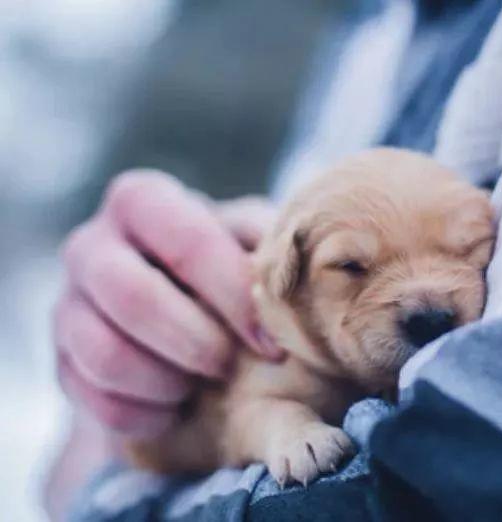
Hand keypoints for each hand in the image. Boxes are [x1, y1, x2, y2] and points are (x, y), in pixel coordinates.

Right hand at [53, 170, 283, 436]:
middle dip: (194, 342)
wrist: (180, 313)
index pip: (188, 241)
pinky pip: (92, 399)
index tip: (273, 344)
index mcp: (142, 201)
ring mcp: (68, 303)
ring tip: (201, 386)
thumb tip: (305, 265)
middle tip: (229, 366)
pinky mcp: (61, 360)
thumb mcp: (253, 243)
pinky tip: (176, 408)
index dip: (234, 297)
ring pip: (104, 353)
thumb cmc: (228, 269)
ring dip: (166, 381)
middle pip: (132, 296)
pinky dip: (144, 414)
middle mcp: (92, 245)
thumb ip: (270, 246)